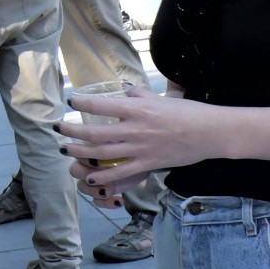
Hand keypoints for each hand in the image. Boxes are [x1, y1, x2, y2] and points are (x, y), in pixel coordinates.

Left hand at [62, 88, 211, 203]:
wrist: (210, 132)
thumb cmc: (188, 112)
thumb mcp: (161, 98)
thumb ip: (139, 95)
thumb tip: (123, 90)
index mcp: (137, 109)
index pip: (101, 105)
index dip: (81, 103)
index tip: (70, 101)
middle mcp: (134, 129)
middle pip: (94, 132)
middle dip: (72, 131)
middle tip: (59, 129)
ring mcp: (139, 148)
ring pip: (102, 153)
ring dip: (80, 153)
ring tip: (66, 150)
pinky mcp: (148, 164)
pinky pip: (120, 173)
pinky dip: (103, 177)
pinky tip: (90, 178)